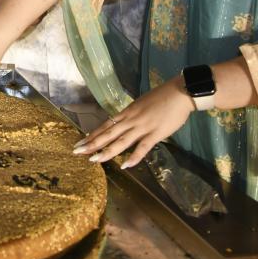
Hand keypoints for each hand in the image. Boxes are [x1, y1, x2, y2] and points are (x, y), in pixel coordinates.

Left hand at [72, 79, 193, 168]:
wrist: (180, 93)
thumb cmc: (162, 98)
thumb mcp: (141, 104)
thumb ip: (133, 115)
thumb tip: (125, 124)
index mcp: (127, 112)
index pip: (106, 125)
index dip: (93, 134)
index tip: (81, 141)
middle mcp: (131, 120)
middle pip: (108, 133)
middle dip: (92, 143)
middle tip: (78, 151)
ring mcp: (143, 127)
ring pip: (121, 141)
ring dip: (107, 151)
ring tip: (94, 160)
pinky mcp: (156, 133)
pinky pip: (143, 147)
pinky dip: (134, 157)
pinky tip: (125, 166)